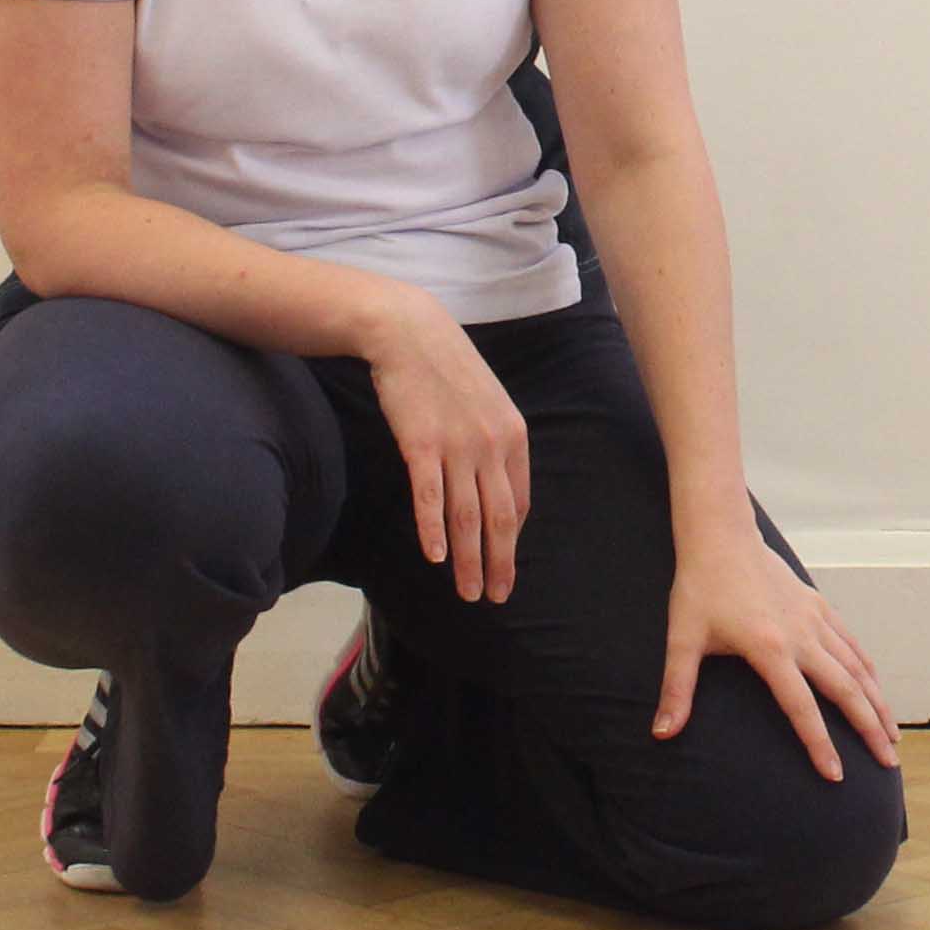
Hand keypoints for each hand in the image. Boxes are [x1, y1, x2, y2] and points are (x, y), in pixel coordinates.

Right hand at [363, 304, 527, 601]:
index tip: (505, 565)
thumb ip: (496, 444)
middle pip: (499, 518)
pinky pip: (430, 496)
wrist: (411, 333)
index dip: (512, 540)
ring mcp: (457, 445)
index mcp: (514, 436)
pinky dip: (433, 530)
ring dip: (469, 560)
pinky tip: (435, 557)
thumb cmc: (448, 370)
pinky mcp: (421, 444)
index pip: (518, 502)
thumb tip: (496, 485)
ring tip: (469, 592)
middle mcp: (492, 445)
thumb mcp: (487, 403)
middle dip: (500, 563)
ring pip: (467, 516)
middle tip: (496, 596)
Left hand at [658, 523, 901, 781]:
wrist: (721, 536)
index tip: (836, 775)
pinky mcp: (818, 605)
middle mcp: (801, 636)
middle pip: (846, 690)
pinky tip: (876, 689)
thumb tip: (660, 733)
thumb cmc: (699, 588)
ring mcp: (814, 619)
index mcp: (770, 649)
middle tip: (889, 762)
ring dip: (877, 702)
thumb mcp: (682, 639)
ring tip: (892, 735)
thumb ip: (676, 690)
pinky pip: (851, 644)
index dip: (819, 744)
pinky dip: (868, 670)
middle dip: (870, 729)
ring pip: (857, 667)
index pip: (801, 707)